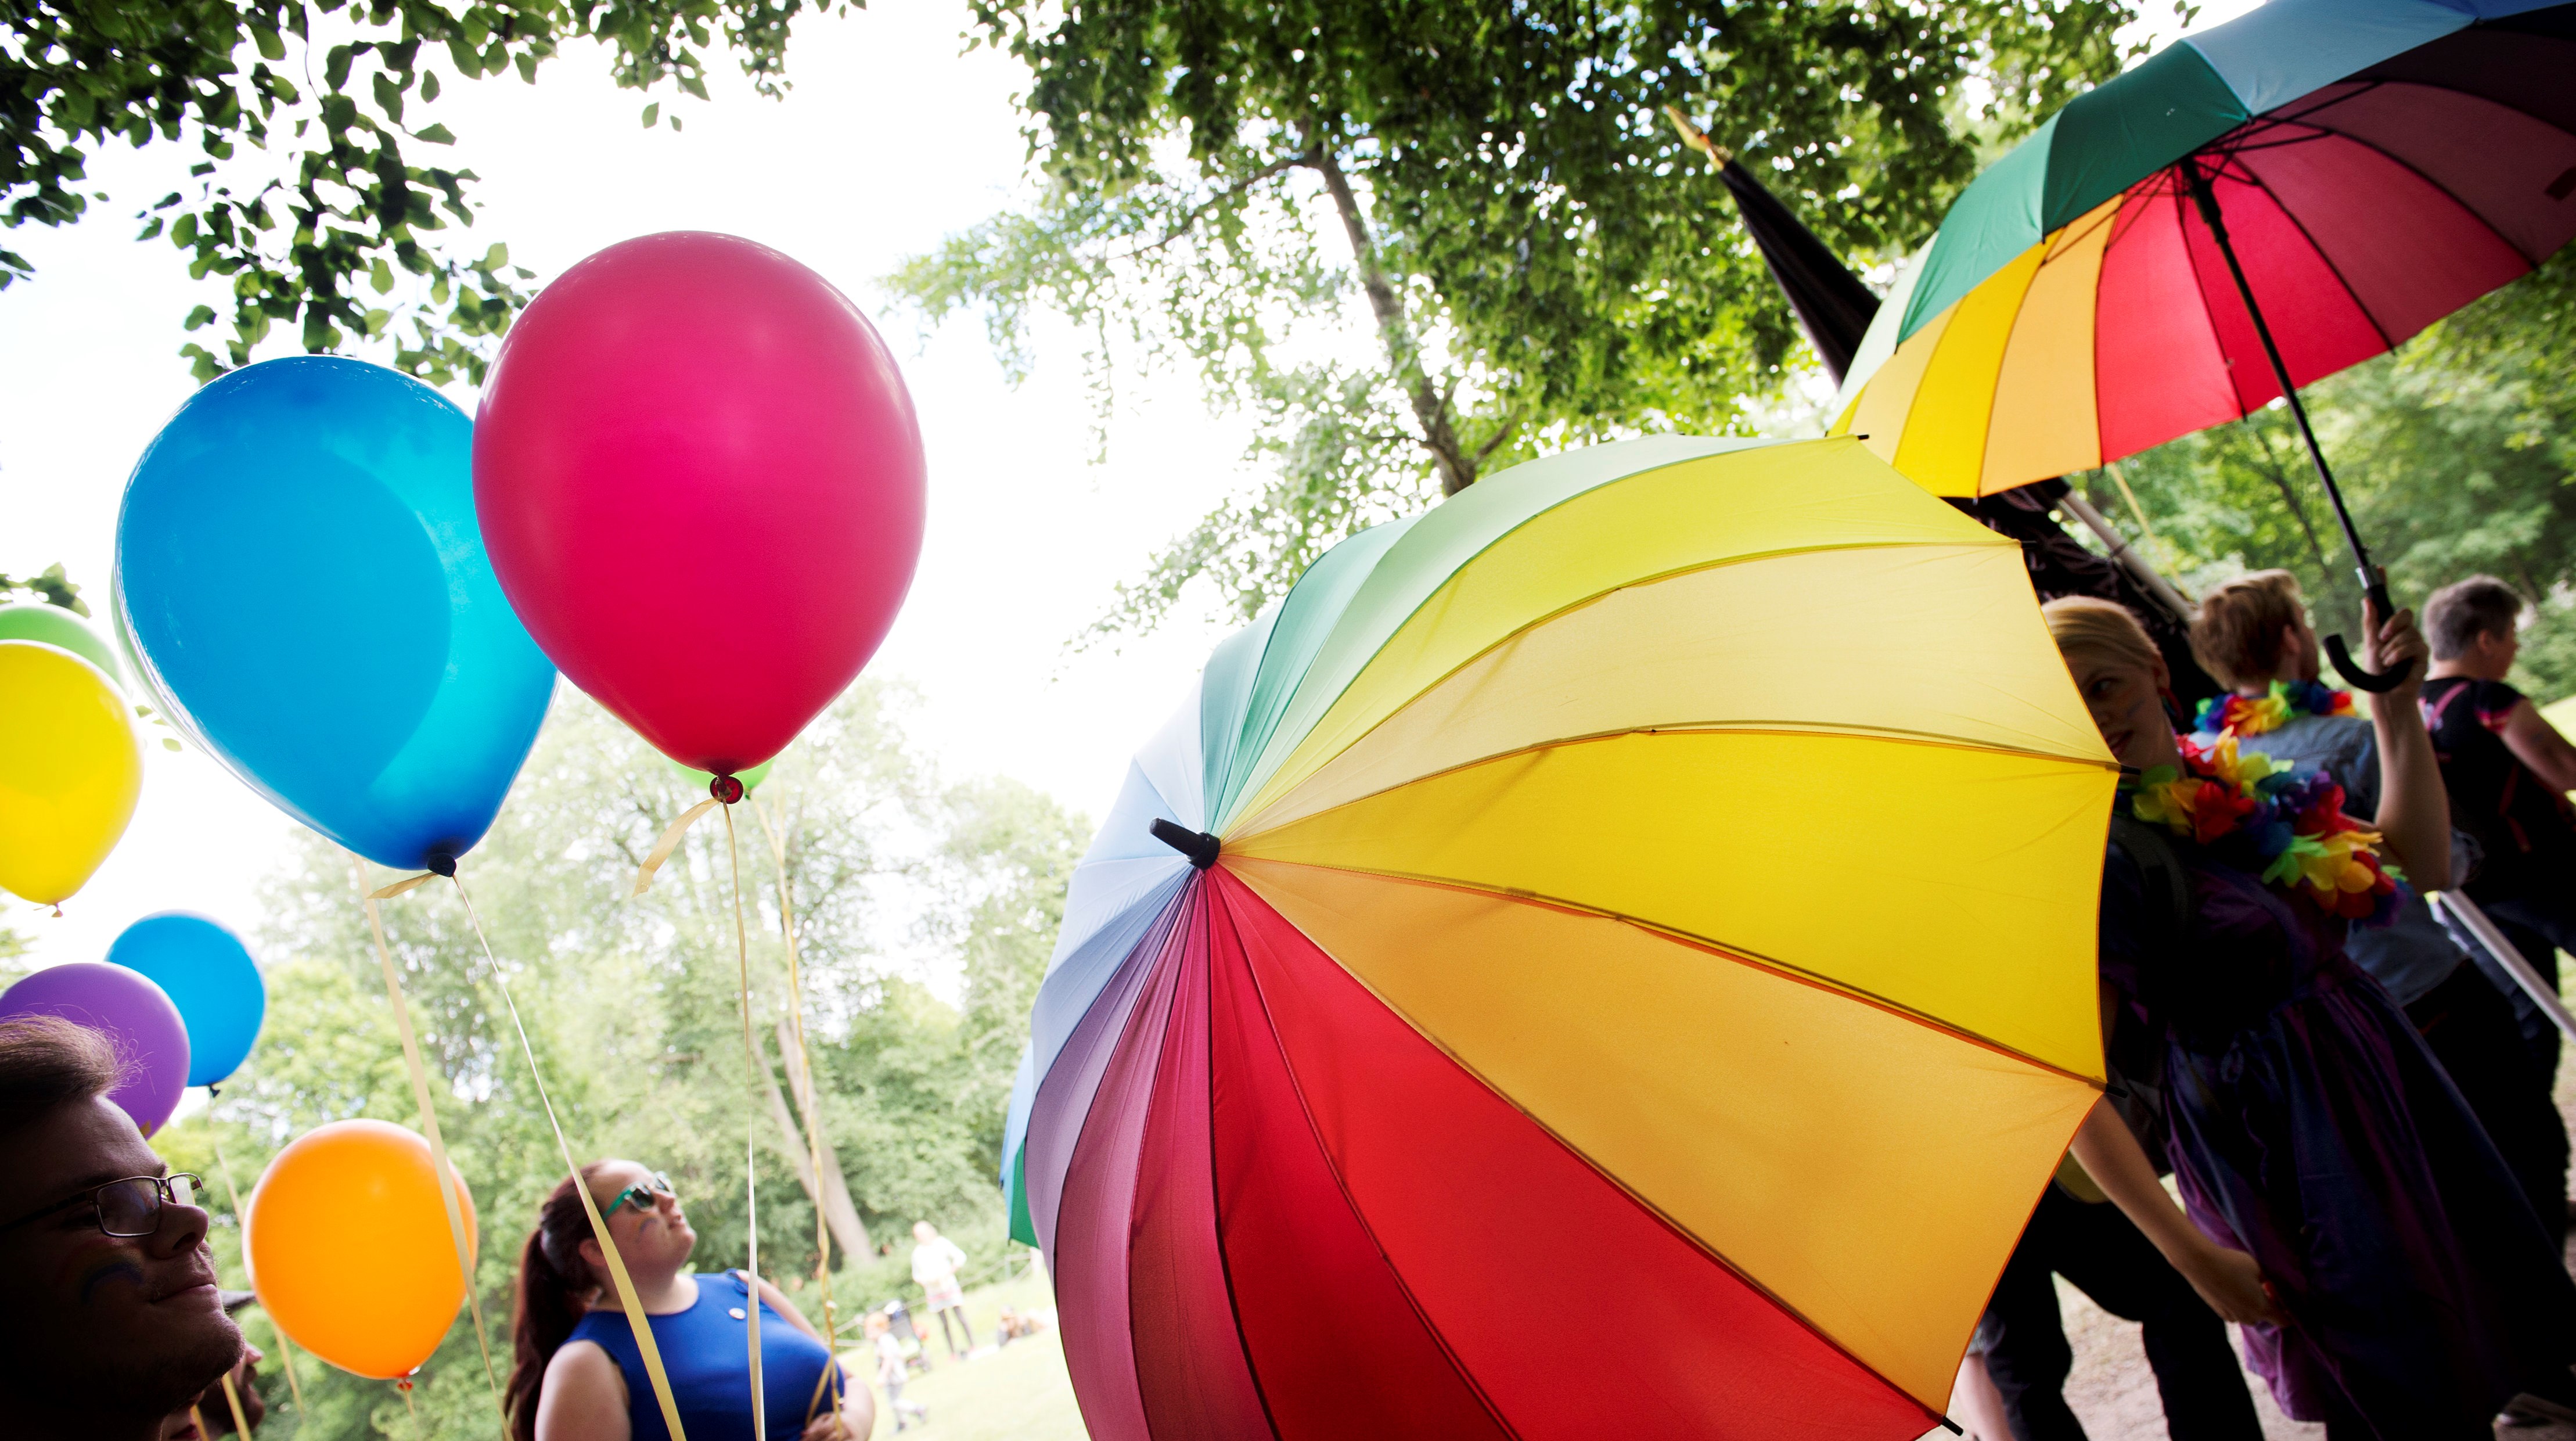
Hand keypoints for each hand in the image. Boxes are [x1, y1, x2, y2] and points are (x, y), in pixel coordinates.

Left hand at [801, 1416, 850, 1440]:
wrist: (859, 1422)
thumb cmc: (837, 1421)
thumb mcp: (826, 1418)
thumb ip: (815, 1425)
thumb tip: (804, 1434)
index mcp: (839, 1419)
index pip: (823, 1429)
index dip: (811, 1438)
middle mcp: (847, 1428)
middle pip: (831, 1439)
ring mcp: (854, 1437)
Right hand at [2181, 1240, 2286, 1325]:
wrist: (2200, 1263)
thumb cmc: (2232, 1263)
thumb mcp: (2258, 1268)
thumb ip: (2267, 1281)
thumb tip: (2269, 1286)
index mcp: (2262, 1308)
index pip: (2283, 1321)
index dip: (2288, 1314)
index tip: (2285, 1302)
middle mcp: (2248, 1316)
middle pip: (2263, 1317)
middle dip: (2265, 1306)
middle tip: (2261, 1289)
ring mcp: (2231, 1315)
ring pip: (2247, 1315)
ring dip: (2249, 1306)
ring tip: (2243, 1287)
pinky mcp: (2217, 1311)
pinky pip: (2232, 1312)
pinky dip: (2235, 1304)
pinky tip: (2229, 1288)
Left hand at [2361, 579, 2427, 701]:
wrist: (2385, 693)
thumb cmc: (2376, 671)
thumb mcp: (2369, 645)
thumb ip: (2371, 624)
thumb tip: (2367, 601)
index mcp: (2387, 627)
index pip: (2387, 602)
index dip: (2383, 583)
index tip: (2378, 568)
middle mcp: (2403, 631)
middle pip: (2404, 614)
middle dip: (2392, 624)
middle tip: (2381, 638)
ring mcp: (2415, 641)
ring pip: (2406, 633)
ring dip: (2392, 648)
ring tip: (2386, 661)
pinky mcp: (2423, 654)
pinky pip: (2413, 645)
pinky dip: (2399, 654)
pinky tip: (2393, 664)